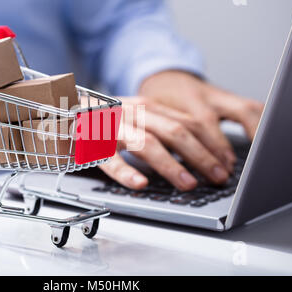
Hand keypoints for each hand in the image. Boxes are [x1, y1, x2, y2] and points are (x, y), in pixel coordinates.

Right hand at [99, 70, 263, 190]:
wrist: (64, 109)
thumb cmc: (107, 119)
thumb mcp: (139, 118)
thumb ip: (163, 128)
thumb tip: (199, 151)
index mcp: (148, 107)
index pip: (188, 122)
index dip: (211, 143)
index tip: (227, 164)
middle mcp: (133, 113)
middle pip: (174, 132)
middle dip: (200, 155)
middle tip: (218, 177)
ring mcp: (112, 126)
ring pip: (147, 143)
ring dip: (170, 164)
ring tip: (188, 184)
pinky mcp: (90, 141)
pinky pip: (109, 158)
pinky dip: (126, 171)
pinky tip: (140, 184)